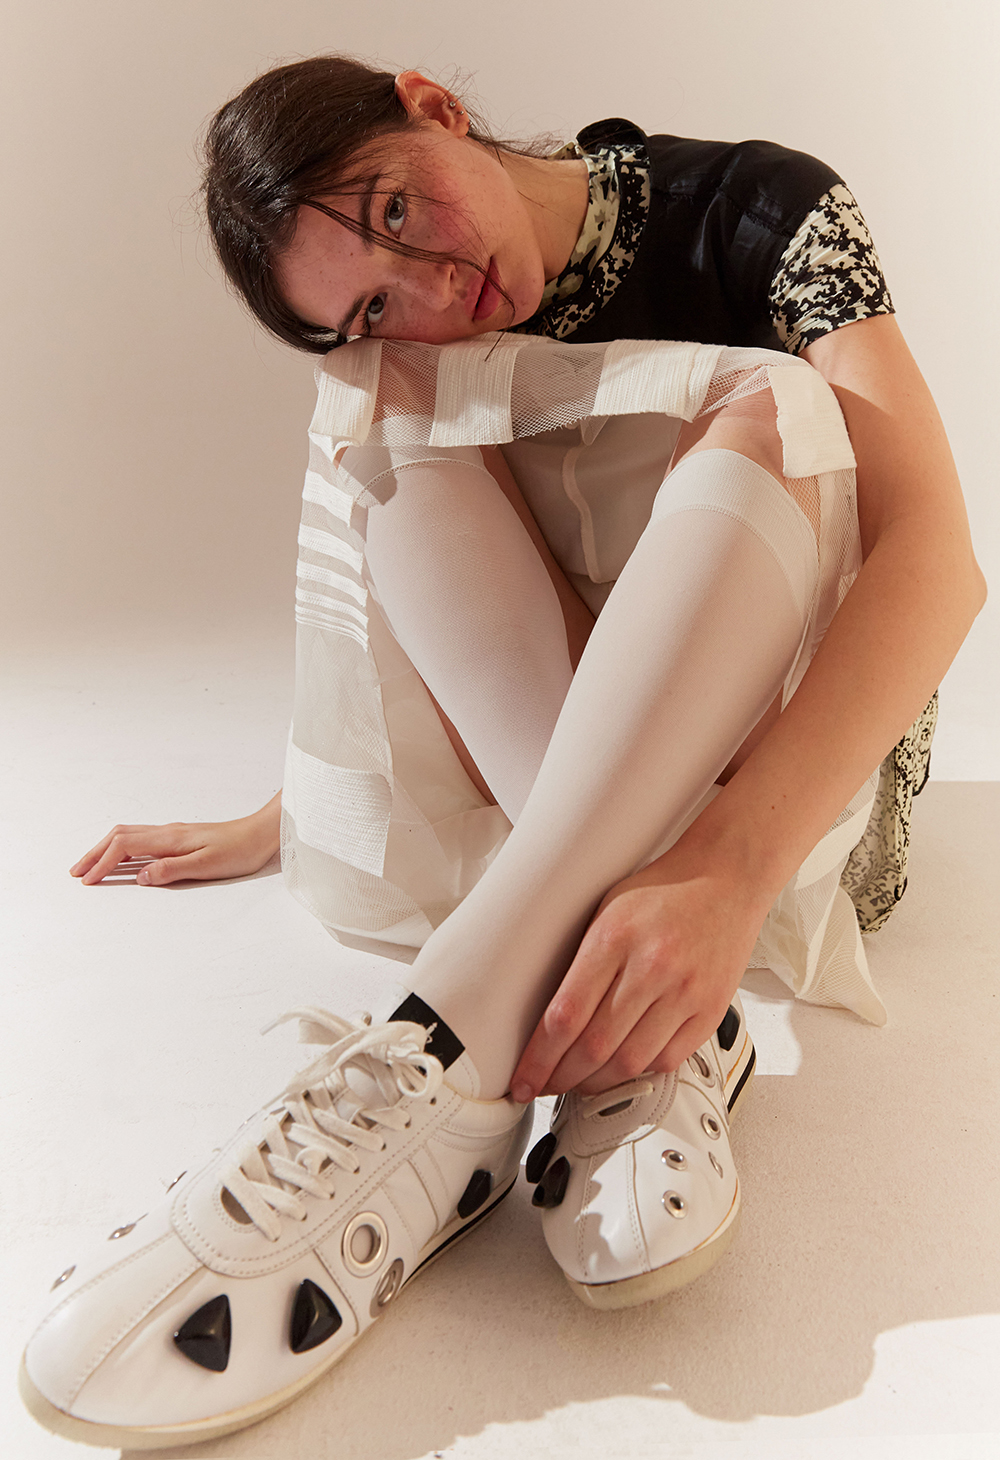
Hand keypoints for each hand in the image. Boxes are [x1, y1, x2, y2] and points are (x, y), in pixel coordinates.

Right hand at [70, 792, 281, 886]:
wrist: (260, 833)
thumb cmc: (240, 850)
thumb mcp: (208, 865)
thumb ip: (172, 870)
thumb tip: (141, 876)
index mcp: (170, 839)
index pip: (125, 847)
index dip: (103, 863)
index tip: (88, 881)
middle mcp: (167, 832)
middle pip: (119, 836)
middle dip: (95, 853)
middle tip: (76, 872)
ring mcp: (173, 833)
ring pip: (128, 835)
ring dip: (105, 849)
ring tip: (91, 866)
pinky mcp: (179, 838)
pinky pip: (141, 839)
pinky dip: (122, 848)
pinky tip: (122, 859)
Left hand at [510, 846, 767, 1100]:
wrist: (727, 879)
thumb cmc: (663, 891)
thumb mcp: (605, 909)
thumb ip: (581, 963)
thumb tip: (547, 1020)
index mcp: (615, 936)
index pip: (565, 1015)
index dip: (538, 1059)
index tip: (522, 1079)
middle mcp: (652, 966)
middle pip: (594, 1047)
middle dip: (561, 1077)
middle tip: (544, 1085)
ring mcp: (685, 992)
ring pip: (629, 1062)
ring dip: (596, 1083)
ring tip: (577, 1082)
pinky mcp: (710, 1011)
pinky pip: (667, 1060)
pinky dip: (638, 1073)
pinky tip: (620, 1068)